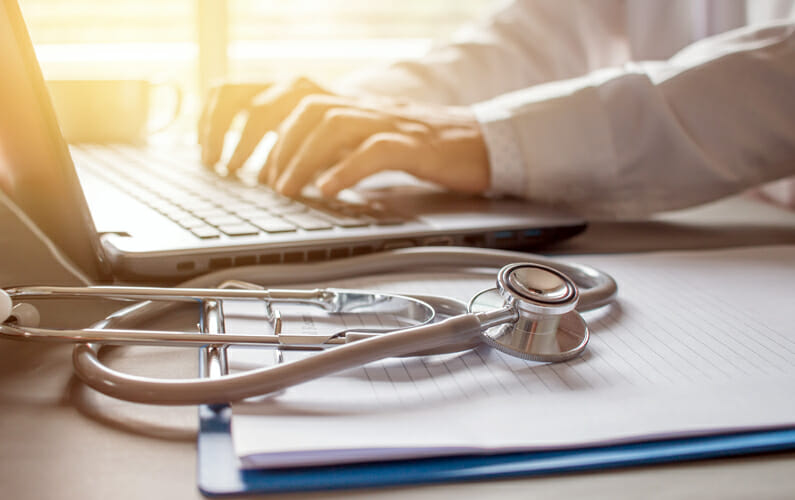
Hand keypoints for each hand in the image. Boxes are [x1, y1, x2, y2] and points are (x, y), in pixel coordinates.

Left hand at [199, 77, 489, 197]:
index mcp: (332, 101)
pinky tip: (327, 191)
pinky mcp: (411, 143)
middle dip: (253, 135)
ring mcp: (382, 120)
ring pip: (328, 123)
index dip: (228, 112)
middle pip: (291, 100)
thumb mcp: (350, 139)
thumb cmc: (407, 145)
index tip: (207, 149)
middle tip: (236, 172)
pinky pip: (373, 150)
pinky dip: (345, 169)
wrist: (473, 142)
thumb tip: (262, 163)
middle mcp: (352, 103)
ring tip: (283, 189)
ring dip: (296, 157)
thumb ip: (312, 142)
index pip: (267, 90)